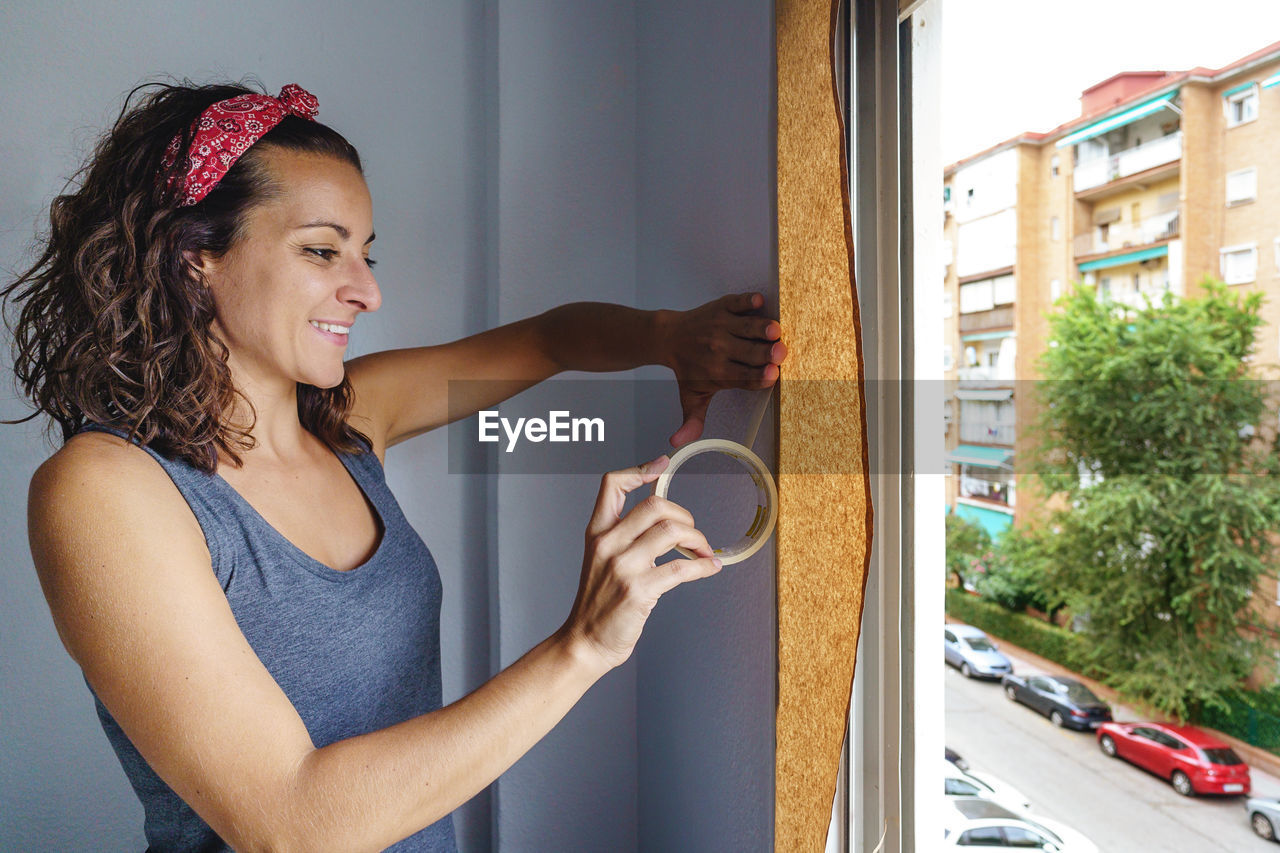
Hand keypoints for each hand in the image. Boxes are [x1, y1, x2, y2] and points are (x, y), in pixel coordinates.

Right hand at [561, 455, 722, 671]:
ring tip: (703, 551)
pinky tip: (710, 567)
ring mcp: (623, 567)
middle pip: (655, 504)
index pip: (613, 484)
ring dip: (698, 540)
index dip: (640, 469)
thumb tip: (662, 515)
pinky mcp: (639, 590)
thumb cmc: (597, 601)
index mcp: (598, 532)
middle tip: (693, 532)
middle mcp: (608, 544)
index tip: (662, 466)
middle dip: (685, 515)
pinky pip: (682, 568)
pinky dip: (704, 566)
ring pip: (672, 531)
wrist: (585, 641)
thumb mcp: (600, 557)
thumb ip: (623, 534)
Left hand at [661, 292, 786, 446]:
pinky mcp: (722, 308)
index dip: (759, 377)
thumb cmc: (688, 368)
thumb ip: (692, 421)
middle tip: (780, 354)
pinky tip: (760, 302)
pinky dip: (748, 301)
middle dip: (766, 354)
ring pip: (747, 328)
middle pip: (749, 353)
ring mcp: (721, 327)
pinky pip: (738, 302)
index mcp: (718, 373)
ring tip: (776, 331)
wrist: (669, 338)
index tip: (772, 375)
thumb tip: (677, 443)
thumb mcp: (691, 397)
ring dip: (762, 329)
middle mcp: (720, 350)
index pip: (743, 377)